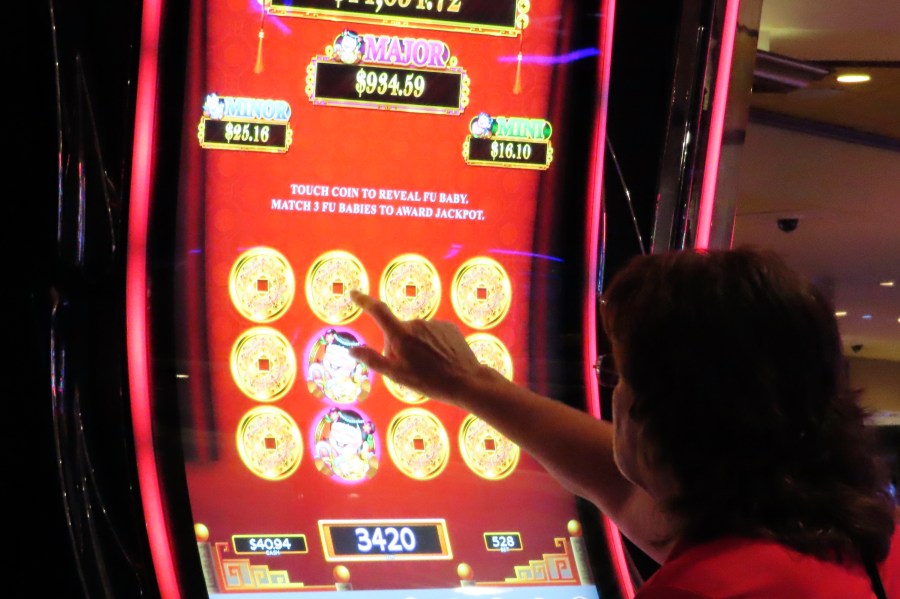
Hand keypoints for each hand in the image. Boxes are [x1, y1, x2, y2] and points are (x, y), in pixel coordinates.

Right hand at [349, 290, 483, 402]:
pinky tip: (440, 359)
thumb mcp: (396, 375)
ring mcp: (434, 323)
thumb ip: (372, 359)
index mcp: (401, 335)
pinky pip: (432, 333)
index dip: (364, 301)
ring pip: (417, 334)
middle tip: (410, 368)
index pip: (378, 312)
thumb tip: (351, 349)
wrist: (465, 381)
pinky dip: (432, 344)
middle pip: (399, 331)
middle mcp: (416, 323)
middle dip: (398, 346)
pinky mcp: (448, 326)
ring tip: (429, 366)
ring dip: (417, 346)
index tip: (353, 293)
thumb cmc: (428, 381)